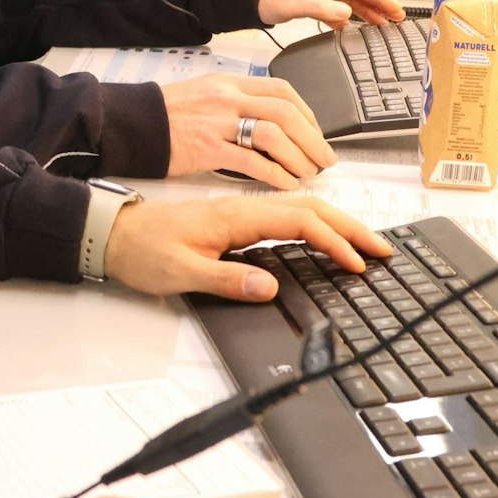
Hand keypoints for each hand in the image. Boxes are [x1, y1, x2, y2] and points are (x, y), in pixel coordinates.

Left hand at [103, 193, 392, 300]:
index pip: (300, 223)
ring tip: (366, 244)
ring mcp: (241, 212)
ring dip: (337, 224)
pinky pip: (286, 217)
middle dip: (350, 228)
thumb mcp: (182, 273)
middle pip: (310, 210)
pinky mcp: (236, 221)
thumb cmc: (144, 252)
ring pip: (301, 211)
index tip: (357, 264)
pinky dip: (315, 226)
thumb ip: (227, 280)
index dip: (334, 242)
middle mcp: (244, 209)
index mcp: (237, 217)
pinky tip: (325, 239)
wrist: (114, 234)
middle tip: (384, 250)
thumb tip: (270, 288)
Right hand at [161, 74, 332, 188]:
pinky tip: (285, 184)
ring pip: (274, 134)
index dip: (307, 113)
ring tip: (307, 174)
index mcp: (228, 83)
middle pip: (285, 112)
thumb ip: (233, 104)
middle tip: (325, 159)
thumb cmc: (162, 115)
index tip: (316, 133)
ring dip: (298, 156)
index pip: (281, 90)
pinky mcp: (206, 148)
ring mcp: (217, 122)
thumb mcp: (202, 95)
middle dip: (313, 138)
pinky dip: (275, 174)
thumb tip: (266, 121)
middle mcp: (226, 98)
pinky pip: (251, 161)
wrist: (127, 123)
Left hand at [258, 0, 403, 28]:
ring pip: (349, 0)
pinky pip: (336, 7)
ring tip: (381, 25)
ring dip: (366, 11)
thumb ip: (319, 8)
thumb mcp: (291, 4)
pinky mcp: (309, 0)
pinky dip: (348, 16)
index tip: (396, 10)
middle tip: (396, 20)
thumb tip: (346, 13)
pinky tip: (351, 27)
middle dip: (379, 4)